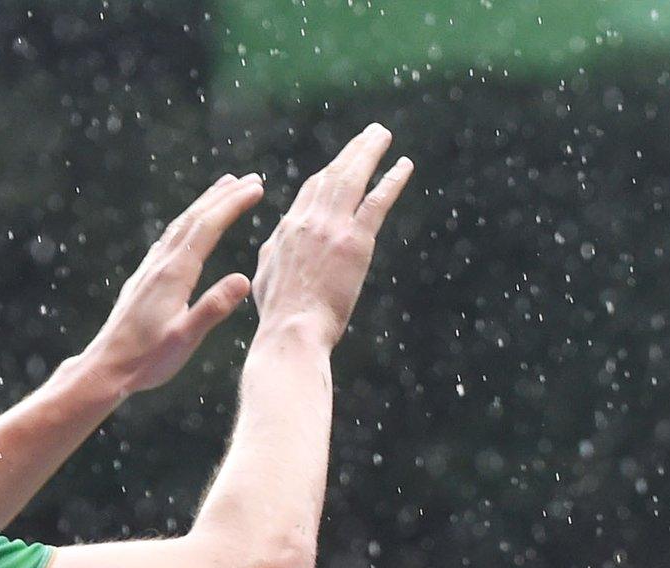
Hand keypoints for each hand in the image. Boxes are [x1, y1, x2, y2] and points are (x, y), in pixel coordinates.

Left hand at [71, 173, 265, 395]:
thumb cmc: (147, 358)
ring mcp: (150, 269)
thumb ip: (213, 308)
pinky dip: (188, 223)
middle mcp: (160, 264)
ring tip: (223, 188)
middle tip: (249, 179)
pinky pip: (171, 239)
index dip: (233, 204)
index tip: (256, 187)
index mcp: (174, 274)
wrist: (107, 366)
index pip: (208, 228)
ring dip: (205, 204)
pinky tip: (190, 227)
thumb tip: (244, 279)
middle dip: (223, 196)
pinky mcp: (145, 278)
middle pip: (194, 218)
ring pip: (181, 226)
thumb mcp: (185, 338)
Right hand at [252, 123, 413, 347]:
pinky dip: (392, 180)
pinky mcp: (355, 242)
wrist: (292, 330)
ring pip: (353, 178)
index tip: (341, 162)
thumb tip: (276, 241)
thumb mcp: (265, 275)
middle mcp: (309, 220)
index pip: (311, 191)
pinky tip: (404, 165)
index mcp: (288, 228)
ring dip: (369, 152)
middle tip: (369, 134)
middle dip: (352, 151)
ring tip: (382, 135)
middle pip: (332, 175)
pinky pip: (377, 202)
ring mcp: (332, 228)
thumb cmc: (279, 313)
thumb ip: (273, 252)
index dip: (328, 173)